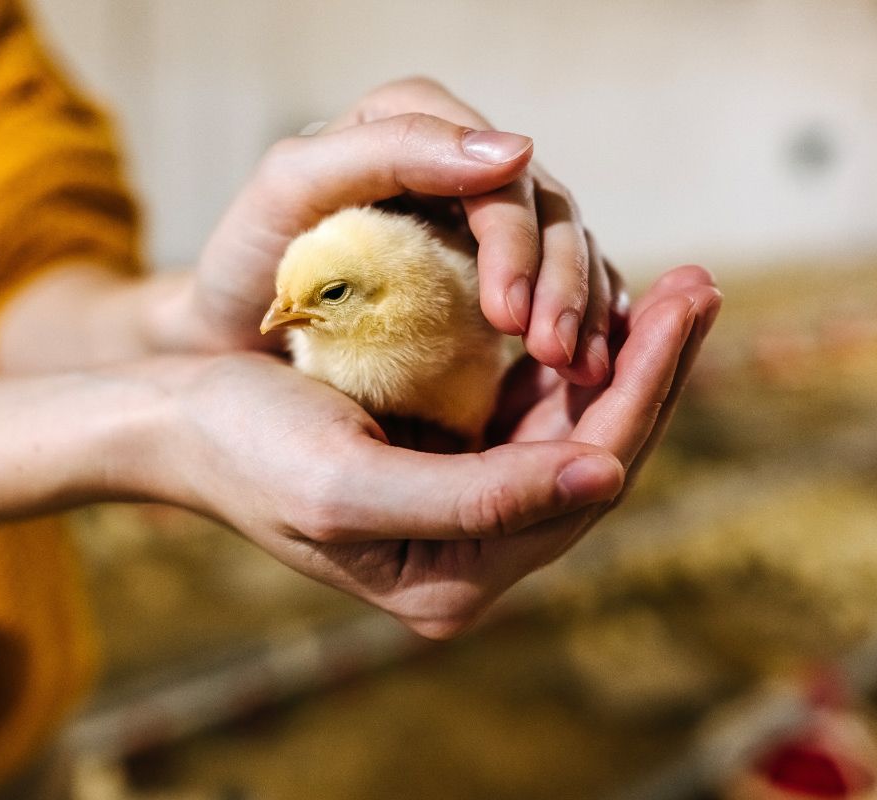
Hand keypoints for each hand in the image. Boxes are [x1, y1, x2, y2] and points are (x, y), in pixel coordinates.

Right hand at [108, 266, 719, 637]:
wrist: (174, 421)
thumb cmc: (244, 449)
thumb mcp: (350, 481)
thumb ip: (481, 496)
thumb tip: (606, 473)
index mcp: (450, 579)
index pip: (579, 483)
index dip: (640, 395)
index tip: (681, 308)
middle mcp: (469, 555)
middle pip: (592, 457)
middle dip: (650, 371)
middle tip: (702, 285)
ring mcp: (463, 511)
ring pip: (573, 431)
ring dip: (625, 360)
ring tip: (678, 289)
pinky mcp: (449, 462)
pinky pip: (535, 415)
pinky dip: (575, 362)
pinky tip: (606, 314)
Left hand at [191, 77, 618, 384]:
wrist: (232, 332)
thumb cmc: (249, 260)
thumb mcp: (294, 188)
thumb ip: (391, 151)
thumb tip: (515, 150)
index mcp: (412, 125)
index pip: (495, 176)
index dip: (516, 243)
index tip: (511, 319)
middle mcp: (457, 163)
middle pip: (546, 210)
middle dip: (560, 283)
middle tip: (556, 354)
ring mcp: (479, 218)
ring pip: (567, 247)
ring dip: (583, 308)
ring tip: (584, 371)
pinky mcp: (492, 270)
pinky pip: (560, 284)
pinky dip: (584, 318)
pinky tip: (591, 357)